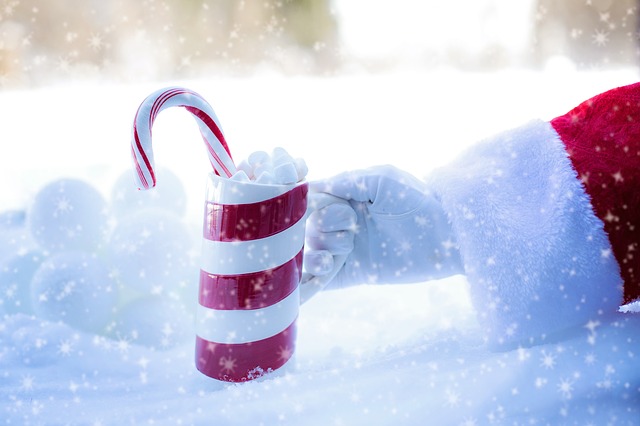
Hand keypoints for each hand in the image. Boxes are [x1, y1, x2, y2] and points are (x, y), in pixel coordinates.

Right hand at [304, 165, 462, 288]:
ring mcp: (345, 250)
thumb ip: (348, 180)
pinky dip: (309, 281)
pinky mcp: (352, 274)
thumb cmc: (417, 200)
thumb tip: (311, 187)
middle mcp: (340, 224)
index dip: (316, 204)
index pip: (312, 201)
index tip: (339, 206)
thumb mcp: (383, 179)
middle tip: (353, 224)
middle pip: (309, 227)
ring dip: (319, 251)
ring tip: (344, 249)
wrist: (446, 234)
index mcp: (345, 198)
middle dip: (325, 224)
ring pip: (311, 252)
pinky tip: (317, 273)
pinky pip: (320, 281)